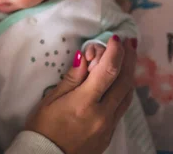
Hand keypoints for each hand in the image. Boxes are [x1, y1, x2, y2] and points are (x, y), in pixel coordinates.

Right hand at [25, 37, 136, 153]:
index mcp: (85, 103)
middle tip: (129, 43)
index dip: (115, 52)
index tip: (116, 38)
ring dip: (130, 75)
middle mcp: (102, 115)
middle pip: (124, 82)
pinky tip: (119, 82)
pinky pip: (122, 108)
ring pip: (127, 95)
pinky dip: (123, 91)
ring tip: (128, 58)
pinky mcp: (109, 134)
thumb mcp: (51, 100)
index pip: (108, 71)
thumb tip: (85, 56)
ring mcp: (108, 126)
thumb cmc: (42, 128)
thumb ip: (71, 78)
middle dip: (129, 59)